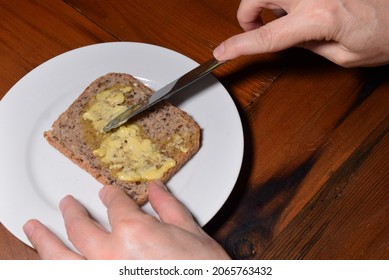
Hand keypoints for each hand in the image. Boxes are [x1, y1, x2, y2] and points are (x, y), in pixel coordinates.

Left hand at [23, 181, 229, 258]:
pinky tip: (52, 263)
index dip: (109, 196)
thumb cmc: (202, 269)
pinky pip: (72, 276)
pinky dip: (59, 268)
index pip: (114, 205)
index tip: (106, 194)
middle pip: (79, 228)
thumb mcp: (191, 233)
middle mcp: (110, 255)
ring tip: (35, 229)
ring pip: (61, 258)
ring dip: (45, 241)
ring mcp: (101, 275)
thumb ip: (169, 207)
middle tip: (66, 204)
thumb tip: (156, 188)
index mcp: (134, 232)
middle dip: (71, 212)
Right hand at [213, 0, 388, 66]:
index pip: (265, 35)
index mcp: (318, 17)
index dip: (238, 45)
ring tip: (285, 18)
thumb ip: (309, 45)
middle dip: (248, 12)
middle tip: (254, 27)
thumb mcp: (344, 56)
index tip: (221, 52)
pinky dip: (287, 0)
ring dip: (268, 2)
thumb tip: (289, 37)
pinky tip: (301, 7)